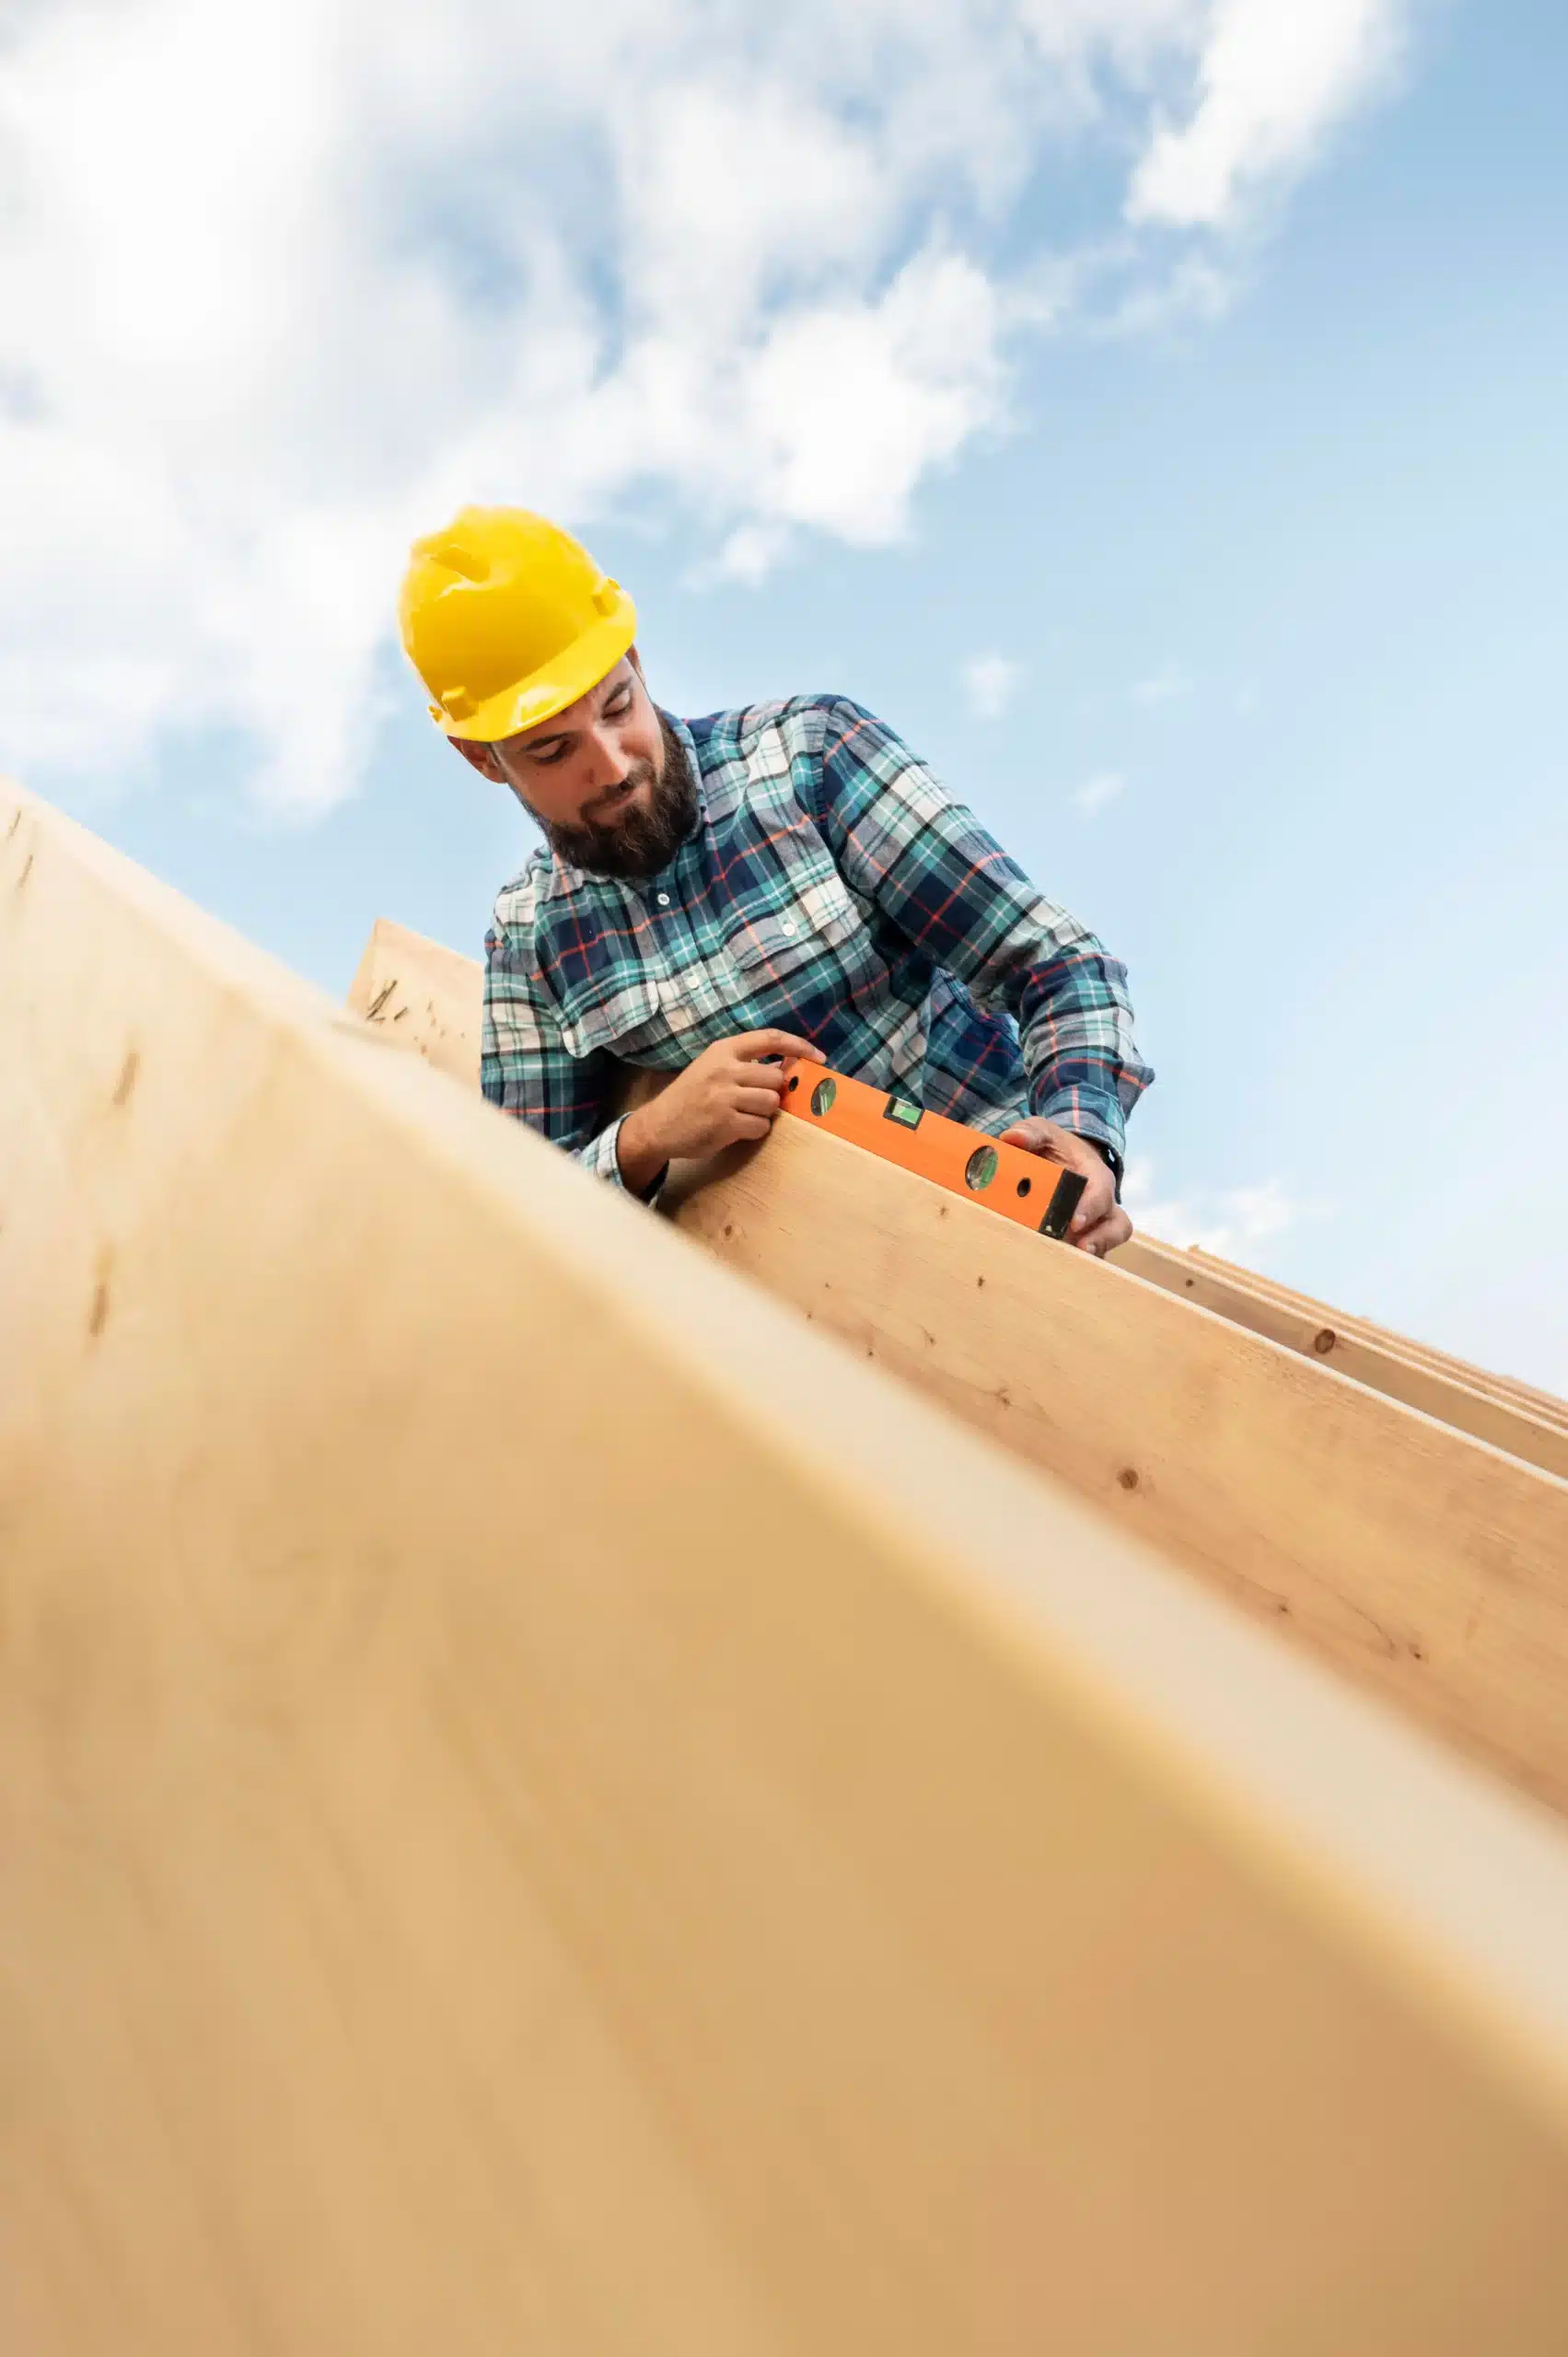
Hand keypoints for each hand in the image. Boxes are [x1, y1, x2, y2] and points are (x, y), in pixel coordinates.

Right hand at [618, 1030, 824, 1191]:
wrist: (659, 1125)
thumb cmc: (691, 1095)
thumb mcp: (713, 1068)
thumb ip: (745, 1063)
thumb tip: (787, 1065)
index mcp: (723, 1050)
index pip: (771, 1038)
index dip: (799, 1046)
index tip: (819, 1057)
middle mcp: (725, 1069)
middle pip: (776, 1077)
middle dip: (773, 1092)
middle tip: (756, 1100)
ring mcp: (724, 1096)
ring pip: (771, 1102)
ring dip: (764, 1112)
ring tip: (743, 1114)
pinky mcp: (725, 1123)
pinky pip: (761, 1125)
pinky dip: (755, 1129)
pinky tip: (737, 1128)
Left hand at [998, 1117, 1130, 1256]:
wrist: (1058, 1162)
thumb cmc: (1054, 1148)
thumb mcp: (1043, 1133)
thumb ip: (1030, 1132)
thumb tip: (1013, 1137)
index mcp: (1095, 1177)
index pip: (1101, 1193)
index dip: (1091, 1208)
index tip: (1073, 1222)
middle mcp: (1102, 1206)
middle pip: (1115, 1227)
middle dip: (1099, 1242)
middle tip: (1078, 1252)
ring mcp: (1095, 1228)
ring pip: (1105, 1248)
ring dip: (1088, 1257)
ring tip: (1064, 1267)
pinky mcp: (1081, 1243)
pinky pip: (1083, 1260)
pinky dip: (1070, 1267)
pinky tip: (1048, 1272)